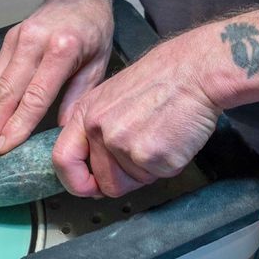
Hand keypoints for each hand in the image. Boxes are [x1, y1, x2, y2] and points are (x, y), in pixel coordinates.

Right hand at [0, 0, 113, 157]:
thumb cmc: (94, 27)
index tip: (5, 149)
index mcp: (61, 49)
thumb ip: (80, 95)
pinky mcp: (8, 40)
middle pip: (5, 92)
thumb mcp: (99, 62)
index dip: (16, 125)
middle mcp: (33, 41)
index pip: (33, 96)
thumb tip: (64, 131)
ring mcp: (17, 39)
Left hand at [52, 32, 221, 197]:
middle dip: (126, 177)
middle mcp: (99, 129)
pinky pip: (157, 177)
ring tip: (160, 137)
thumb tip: (94, 170)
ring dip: (147, 171)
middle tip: (145, 150)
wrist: (195, 71)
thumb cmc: (164, 78)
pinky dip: (169, 164)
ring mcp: (123, 144)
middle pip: (104, 181)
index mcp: (86, 113)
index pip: (63, 160)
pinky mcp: (150, 156)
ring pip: (131, 184)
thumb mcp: (114, 96)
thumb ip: (98, 130)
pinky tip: (173, 138)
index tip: (90, 187)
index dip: (76, 182)